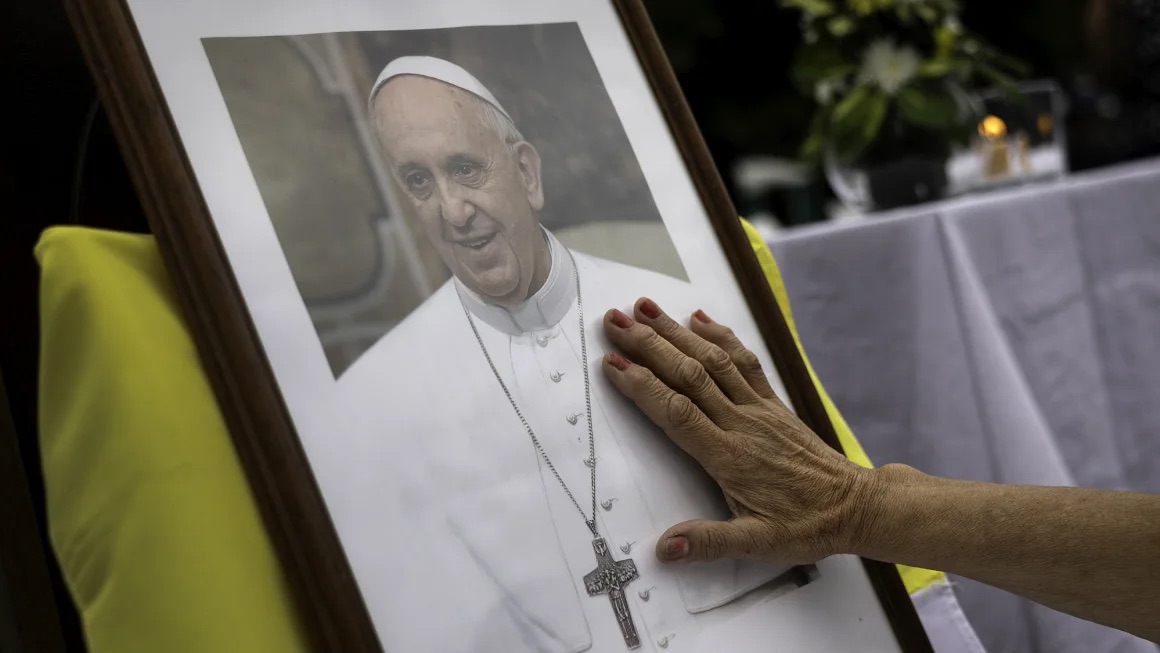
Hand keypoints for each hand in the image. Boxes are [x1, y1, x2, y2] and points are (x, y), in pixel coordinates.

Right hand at [601, 297, 876, 565]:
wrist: (856, 505)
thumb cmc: (808, 525)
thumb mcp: (759, 544)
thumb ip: (710, 542)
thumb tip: (666, 548)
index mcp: (730, 457)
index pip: (677, 412)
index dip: (642, 386)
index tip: (613, 364)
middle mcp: (742, 423)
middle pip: (689, 374)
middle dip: (649, 345)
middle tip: (614, 321)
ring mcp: (758, 408)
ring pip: (712, 360)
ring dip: (676, 332)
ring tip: (646, 309)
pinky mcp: (772, 403)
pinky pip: (743, 361)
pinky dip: (720, 335)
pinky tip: (699, 318)